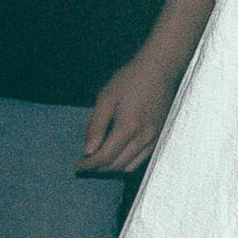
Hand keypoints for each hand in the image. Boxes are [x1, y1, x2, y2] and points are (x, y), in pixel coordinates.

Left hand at [78, 46, 178, 175]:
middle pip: (117, 165)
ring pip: (130, 166)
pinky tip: (117, 155)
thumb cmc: (130, 80)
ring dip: (112, 168)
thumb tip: (88, 150)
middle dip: (98, 168)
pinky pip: (142, 159)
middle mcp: (144, 137)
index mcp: (128, 127)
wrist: (159, 70)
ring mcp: (154, 138)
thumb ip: (96, 126)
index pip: (105, 156)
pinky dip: (127, 163)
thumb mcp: (106, 98)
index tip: (78, 166)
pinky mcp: (160, 137)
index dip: (89, 164)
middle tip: (85, 163)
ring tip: (99, 161)